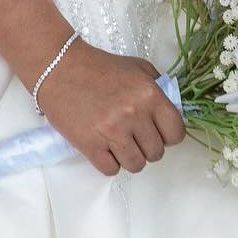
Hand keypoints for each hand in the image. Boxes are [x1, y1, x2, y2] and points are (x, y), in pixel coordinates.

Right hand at [34, 38, 184, 177]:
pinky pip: (111, 170)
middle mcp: (134, 114)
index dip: (169, 134)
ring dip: (130, 157)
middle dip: (148, 146)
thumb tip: (172, 110)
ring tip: (119, 141)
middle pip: (156, 153)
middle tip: (134, 134)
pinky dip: (109, 162)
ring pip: (136, 165)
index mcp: (149, 94)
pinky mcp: (91, 146)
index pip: (176, 132)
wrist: (60, 69)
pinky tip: (104, 146)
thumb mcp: (137, 68)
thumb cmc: (100, 67)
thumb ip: (158, 87)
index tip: (159, 131)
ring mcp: (112, 132)